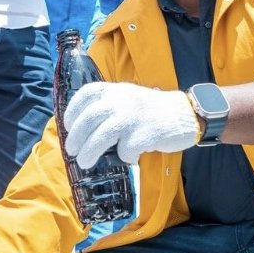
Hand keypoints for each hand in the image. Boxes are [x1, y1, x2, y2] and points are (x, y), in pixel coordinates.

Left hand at [63, 82, 199, 168]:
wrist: (185, 113)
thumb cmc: (151, 110)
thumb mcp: (128, 98)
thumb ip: (108, 106)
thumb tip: (81, 130)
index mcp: (115, 90)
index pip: (86, 94)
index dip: (72, 110)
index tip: (67, 125)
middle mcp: (121, 100)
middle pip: (89, 119)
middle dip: (76, 137)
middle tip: (72, 150)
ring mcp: (133, 116)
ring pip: (102, 136)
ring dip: (90, 151)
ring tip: (85, 162)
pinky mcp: (146, 133)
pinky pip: (126, 149)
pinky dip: (125, 156)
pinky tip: (131, 157)